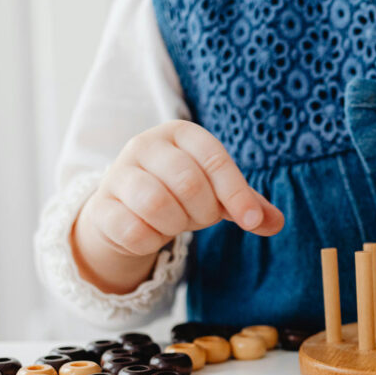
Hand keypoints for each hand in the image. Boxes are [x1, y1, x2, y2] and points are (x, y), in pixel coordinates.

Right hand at [72, 120, 283, 292]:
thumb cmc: (180, 194)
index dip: (237, 193)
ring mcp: (118, 173)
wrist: (126, 210)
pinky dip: (151, 240)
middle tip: (201, 219)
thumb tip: (275, 222)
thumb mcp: (217, 194)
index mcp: (180, 133)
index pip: (214, 159)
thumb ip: (248, 205)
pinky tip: (152, 234)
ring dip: (175, 225)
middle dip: (204, 211)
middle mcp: (145, 144)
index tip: (252, 221)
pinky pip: (133, 230)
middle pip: (188, 182)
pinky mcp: (101, 205)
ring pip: (156, 204)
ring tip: (175, 223)